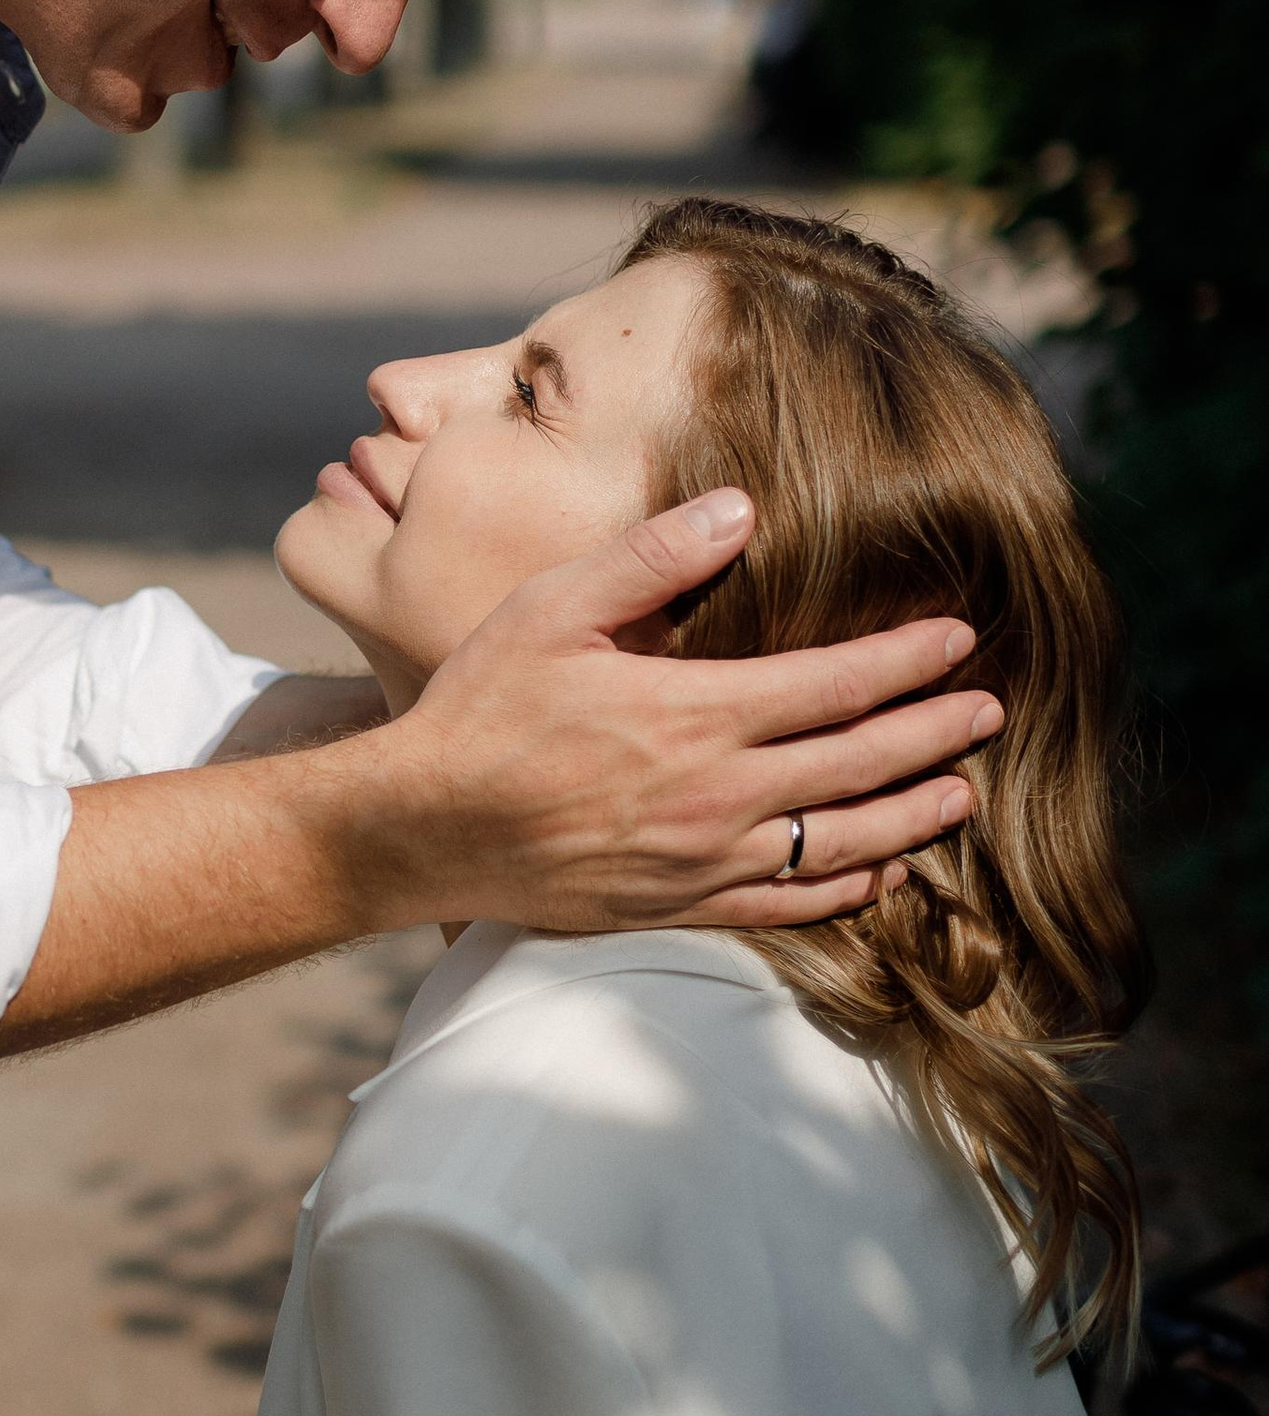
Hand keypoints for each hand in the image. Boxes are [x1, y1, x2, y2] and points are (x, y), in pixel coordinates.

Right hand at [367, 487, 999, 933]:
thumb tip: (742, 509)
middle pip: (859, 764)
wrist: (423, 828)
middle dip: (934, 733)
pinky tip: (879, 871)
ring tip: (962, 793)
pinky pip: (787, 904)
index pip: (836, 684)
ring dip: (911, 815)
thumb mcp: (552, 609)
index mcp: (695, 713)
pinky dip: (846, 887)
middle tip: (991, 711)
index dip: (908, 662)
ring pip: (840, 842)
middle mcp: (717, 794)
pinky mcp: (678, 905)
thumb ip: (651, 558)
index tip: (957, 640)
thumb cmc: (480, 709)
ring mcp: (703, 859)